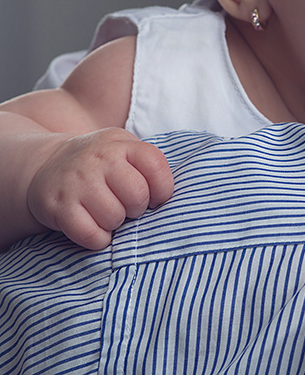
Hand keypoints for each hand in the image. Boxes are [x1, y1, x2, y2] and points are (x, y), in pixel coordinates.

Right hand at [27, 127, 173, 249]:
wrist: (47, 165)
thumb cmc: (100, 164)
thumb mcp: (125, 149)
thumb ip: (148, 165)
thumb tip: (176, 197)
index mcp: (122, 145)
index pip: (156, 166)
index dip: (163, 189)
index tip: (155, 198)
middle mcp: (99, 159)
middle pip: (137, 196)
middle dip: (137, 209)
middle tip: (127, 207)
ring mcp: (77, 182)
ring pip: (114, 217)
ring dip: (116, 224)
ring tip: (108, 214)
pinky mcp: (59, 206)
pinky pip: (91, 234)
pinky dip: (98, 239)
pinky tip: (95, 227)